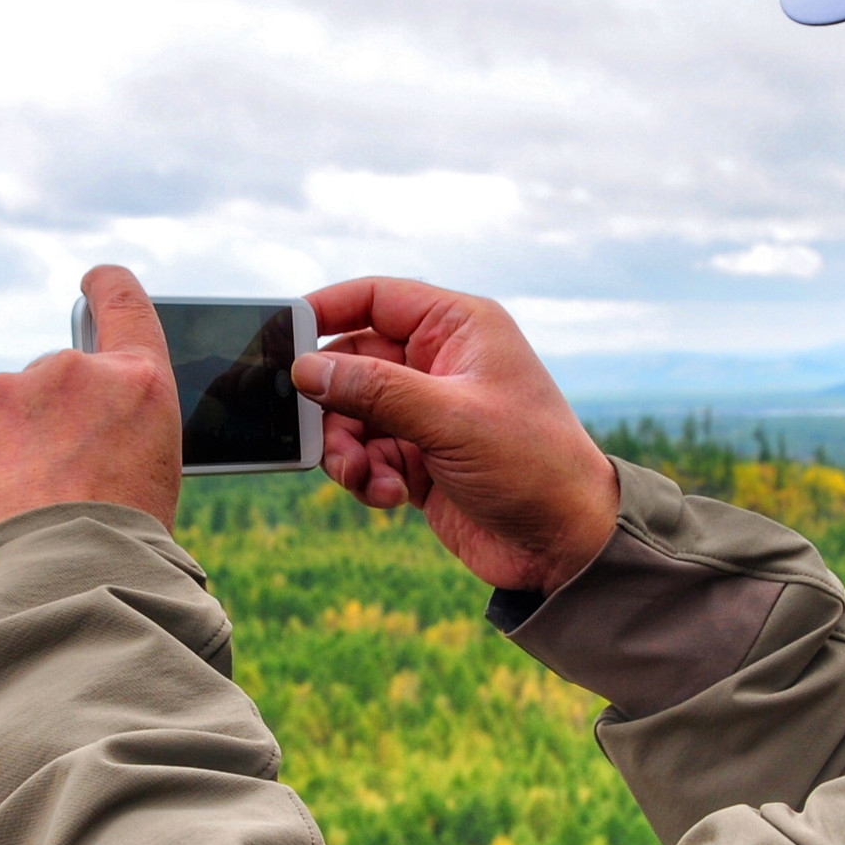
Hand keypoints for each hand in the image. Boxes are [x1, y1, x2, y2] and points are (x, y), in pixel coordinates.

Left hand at [0, 266, 181, 580]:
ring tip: (26, 521)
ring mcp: (3, 397)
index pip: (122, 302)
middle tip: (61, 489)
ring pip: (3, 421)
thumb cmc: (121, 554)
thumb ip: (116, 436)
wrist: (56, 593)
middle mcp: (68, 373)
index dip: (106, 288)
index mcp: (137, 383)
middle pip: (54, 383)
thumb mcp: (151, 481)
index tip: (93, 281)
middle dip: (52, 425)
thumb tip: (74, 445)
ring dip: (8, 457)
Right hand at [295, 279, 618, 593]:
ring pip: (352, 415)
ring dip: (347, 448)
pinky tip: (391, 496)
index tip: (280, 336)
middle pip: (352, 362)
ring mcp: (428, 412)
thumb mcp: (449, 420)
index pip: (375, 299)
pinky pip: (367, 454)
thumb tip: (307, 368)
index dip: (324, 311)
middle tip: (319, 434)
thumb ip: (373, 390)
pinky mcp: (420, 457)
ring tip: (363, 476)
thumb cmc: (532, 466)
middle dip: (332, 403)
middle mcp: (440, 362)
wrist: (564, 545)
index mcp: (459, 328)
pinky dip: (367, 476)